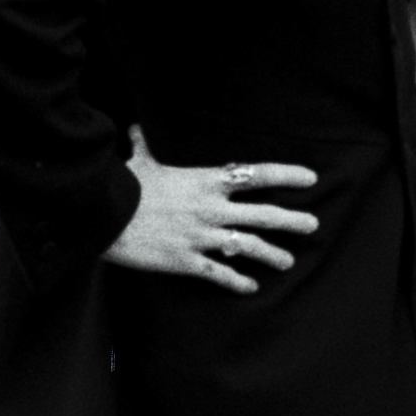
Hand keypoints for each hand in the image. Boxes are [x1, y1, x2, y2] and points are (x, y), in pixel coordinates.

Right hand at [102, 126, 318, 293]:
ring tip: (288, 261)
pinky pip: (219, 274)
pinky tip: (251, 287)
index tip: (311, 179)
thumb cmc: (123, 187)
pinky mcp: (186, 261)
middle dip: (293, 221)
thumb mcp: (140, 163)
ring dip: (272, 254)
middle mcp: (212, 209)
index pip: (258, 175)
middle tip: (313, 226)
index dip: (288, 175)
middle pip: (265, 214)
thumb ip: (144, 146)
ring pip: (249, 247)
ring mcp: (202, 236)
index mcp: (207, 181)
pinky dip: (237, 281)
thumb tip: (133, 128)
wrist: (102, 217)